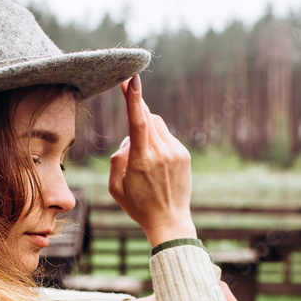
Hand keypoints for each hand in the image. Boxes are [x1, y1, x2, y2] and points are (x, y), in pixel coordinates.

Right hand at [109, 75, 196, 247]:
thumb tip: (129, 141)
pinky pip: (167, 137)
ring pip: (158, 125)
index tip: (131, 78)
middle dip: (137, 114)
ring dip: (147, 130)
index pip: (138, 122)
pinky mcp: (184, 154)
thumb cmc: (138, 205)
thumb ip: (118, 159)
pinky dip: (158, 142)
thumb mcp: (115, 186)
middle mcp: (161, 153)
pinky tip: (156, 165)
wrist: (169, 221)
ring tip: (144, 158)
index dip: (134, 98)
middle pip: (147, 117)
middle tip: (130, 126)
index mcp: (141, 160)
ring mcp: (176, 152)